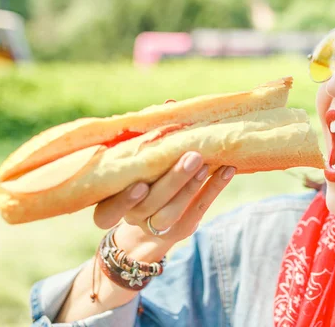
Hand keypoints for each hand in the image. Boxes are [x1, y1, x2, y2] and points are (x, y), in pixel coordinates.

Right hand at [92, 151, 234, 243]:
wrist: (150, 223)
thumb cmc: (142, 177)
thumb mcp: (139, 161)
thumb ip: (150, 138)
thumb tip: (170, 105)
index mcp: (111, 202)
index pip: (107, 212)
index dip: (123, 201)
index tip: (140, 184)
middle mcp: (132, 217)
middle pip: (150, 204)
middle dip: (173, 180)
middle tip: (192, 156)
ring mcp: (157, 227)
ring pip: (172, 212)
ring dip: (192, 186)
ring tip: (206, 163)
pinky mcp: (182, 229)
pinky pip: (198, 209)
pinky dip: (214, 188)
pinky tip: (227, 169)